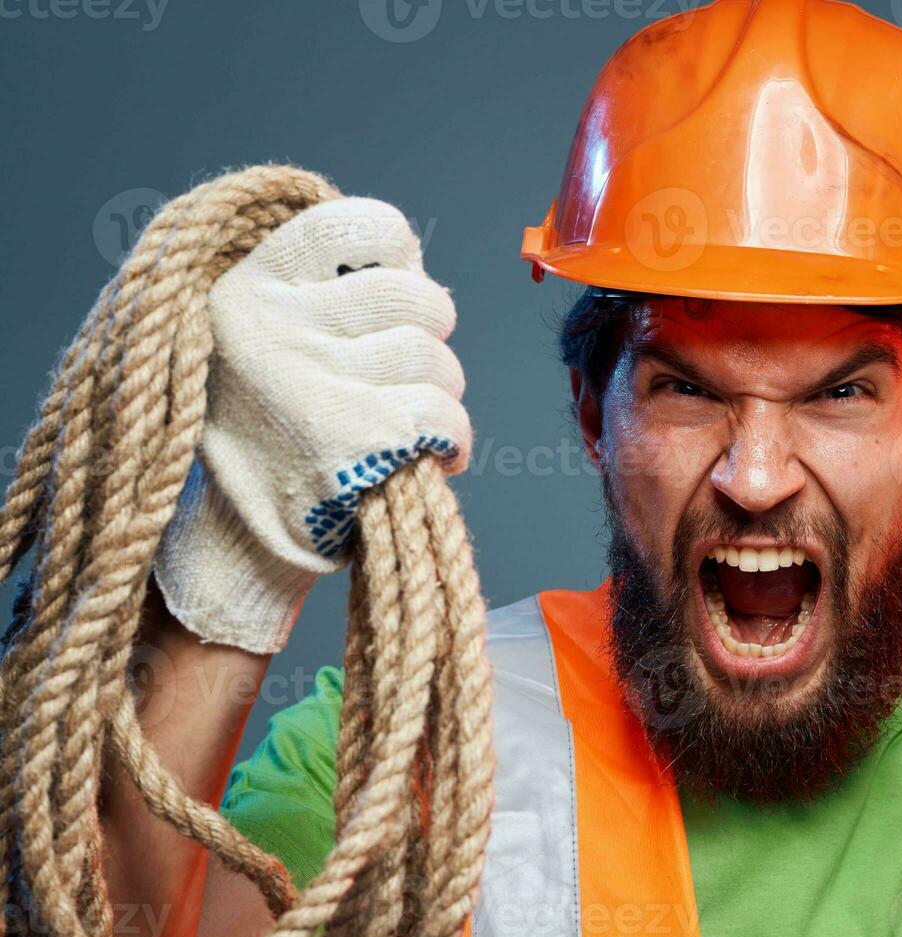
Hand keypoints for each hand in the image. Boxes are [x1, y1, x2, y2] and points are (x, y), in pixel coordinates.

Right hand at [155, 197, 469, 652]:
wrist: (234, 535)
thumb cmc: (268, 428)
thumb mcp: (261, 336)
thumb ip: (322, 290)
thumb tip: (417, 266)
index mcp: (250, 286)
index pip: (352, 223)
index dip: (397, 250)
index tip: (396, 285)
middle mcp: (275, 327)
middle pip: (413, 296)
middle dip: (432, 334)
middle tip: (410, 369)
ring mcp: (311, 383)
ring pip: (434, 358)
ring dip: (443, 393)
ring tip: (413, 418)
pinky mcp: (349, 441)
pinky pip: (441, 415)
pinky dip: (454, 437)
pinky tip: (438, 452)